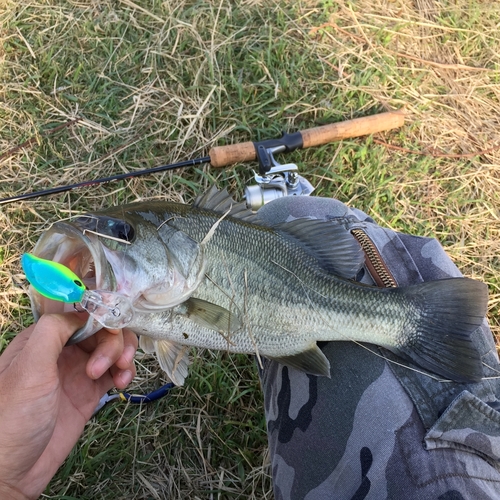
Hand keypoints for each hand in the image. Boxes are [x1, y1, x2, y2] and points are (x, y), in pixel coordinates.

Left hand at [0, 313, 137, 499]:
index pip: (80, 314)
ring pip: (112, 348)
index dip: (101, 315)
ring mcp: (78, 371)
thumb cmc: (11, 418)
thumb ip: (53, 332)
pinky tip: (122, 383)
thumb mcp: (28, 368)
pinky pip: (116, 371)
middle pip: (101, 329)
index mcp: (43, 339)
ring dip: (122, 355)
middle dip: (112, 341)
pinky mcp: (90, 392)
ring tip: (120, 375)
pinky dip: (125, 372)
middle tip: (106, 365)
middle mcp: (63, 351)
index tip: (114, 325)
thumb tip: (81, 313)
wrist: (12, 471)